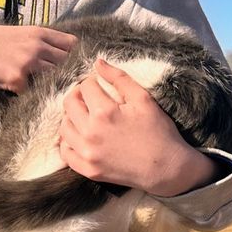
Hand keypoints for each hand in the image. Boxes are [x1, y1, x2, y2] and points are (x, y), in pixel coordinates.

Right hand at [0, 23, 75, 92]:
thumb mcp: (21, 33)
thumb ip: (43, 42)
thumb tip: (65, 56)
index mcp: (40, 33)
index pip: (73, 44)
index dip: (75, 55)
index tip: (74, 64)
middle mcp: (37, 47)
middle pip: (68, 63)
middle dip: (68, 72)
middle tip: (66, 82)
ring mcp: (28, 64)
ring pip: (55, 77)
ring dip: (53, 84)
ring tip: (49, 89)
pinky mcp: (18, 80)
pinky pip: (34, 91)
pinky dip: (31, 93)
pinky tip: (25, 91)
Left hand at [58, 60, 219, 196]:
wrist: (167, 168)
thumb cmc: (158, 131)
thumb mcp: (143, 99)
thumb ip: (119, 78)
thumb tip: (97, 62)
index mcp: (104, 112)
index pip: (86, 86)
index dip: (93, 81)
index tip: (100, 85)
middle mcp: (90, 133)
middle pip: (69, 104)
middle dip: (78, 95)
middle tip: (90, 97)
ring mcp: (87, 154)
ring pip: (64, 127)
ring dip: (72, 117)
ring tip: (85, 116)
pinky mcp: (88, 170)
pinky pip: (66, 153)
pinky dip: (68, 142)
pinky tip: (79, 136)